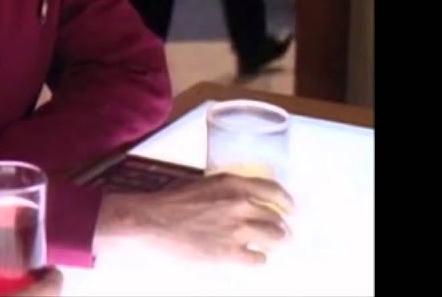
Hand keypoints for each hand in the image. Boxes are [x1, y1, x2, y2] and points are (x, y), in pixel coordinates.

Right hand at [96, 173, 293, 263]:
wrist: (151, 221)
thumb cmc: (169, 200)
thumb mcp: (201, 182)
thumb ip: (226, 189)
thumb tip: (243, 198)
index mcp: (233, 184)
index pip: (274, 190)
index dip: (286, 201)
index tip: (290, 209)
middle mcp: (241, 205)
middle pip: (276, 218)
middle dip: (278, 227)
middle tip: (276, 233)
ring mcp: (237, 230)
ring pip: (274, 239)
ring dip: (272, 243)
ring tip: (265, 246)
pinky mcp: (230, 253)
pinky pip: (259, 259)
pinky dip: (257, 258)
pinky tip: (249, 257)